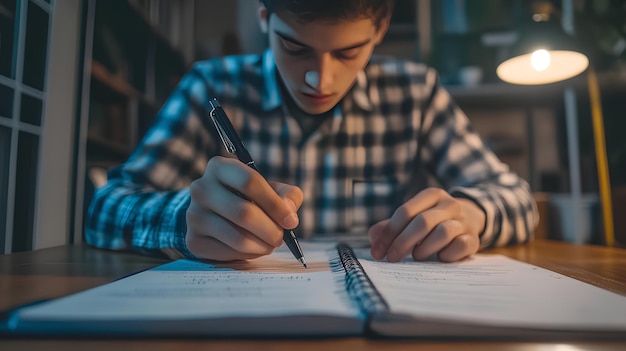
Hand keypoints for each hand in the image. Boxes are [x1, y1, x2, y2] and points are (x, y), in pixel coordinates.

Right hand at [186, 156, 302, 260]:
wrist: (215, 214)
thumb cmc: (249, 198)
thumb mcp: (270, 189)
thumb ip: (287, 195)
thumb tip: (288, 214)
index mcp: (220, 167)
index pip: (250, 182)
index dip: (275, 204)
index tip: (290, 221)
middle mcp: (201, 188)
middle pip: (244, 212)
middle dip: (270, 230)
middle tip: (281, 238)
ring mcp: (194, 215)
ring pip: (238, 237)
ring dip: (262, 245)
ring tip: (269, 243)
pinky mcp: (194, 240)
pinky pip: (229, 252)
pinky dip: (248, 254)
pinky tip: (252, 248)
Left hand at [369, 187, 484, 261]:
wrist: (471, 218)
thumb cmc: (433, 220)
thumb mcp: (413, 216)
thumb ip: (390, 226)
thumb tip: (374, 238)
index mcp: (431, 195)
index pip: (405, 212)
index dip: (388, 233)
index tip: (377, 252)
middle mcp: (450, 204)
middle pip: (422, 223)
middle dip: (402, 243)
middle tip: (391, 258)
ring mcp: (464, 221)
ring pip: (443, 233)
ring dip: (424, 249)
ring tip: (417, 256)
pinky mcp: (473, 239)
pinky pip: (459, 247)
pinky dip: (446, 255)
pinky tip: (439, 258)